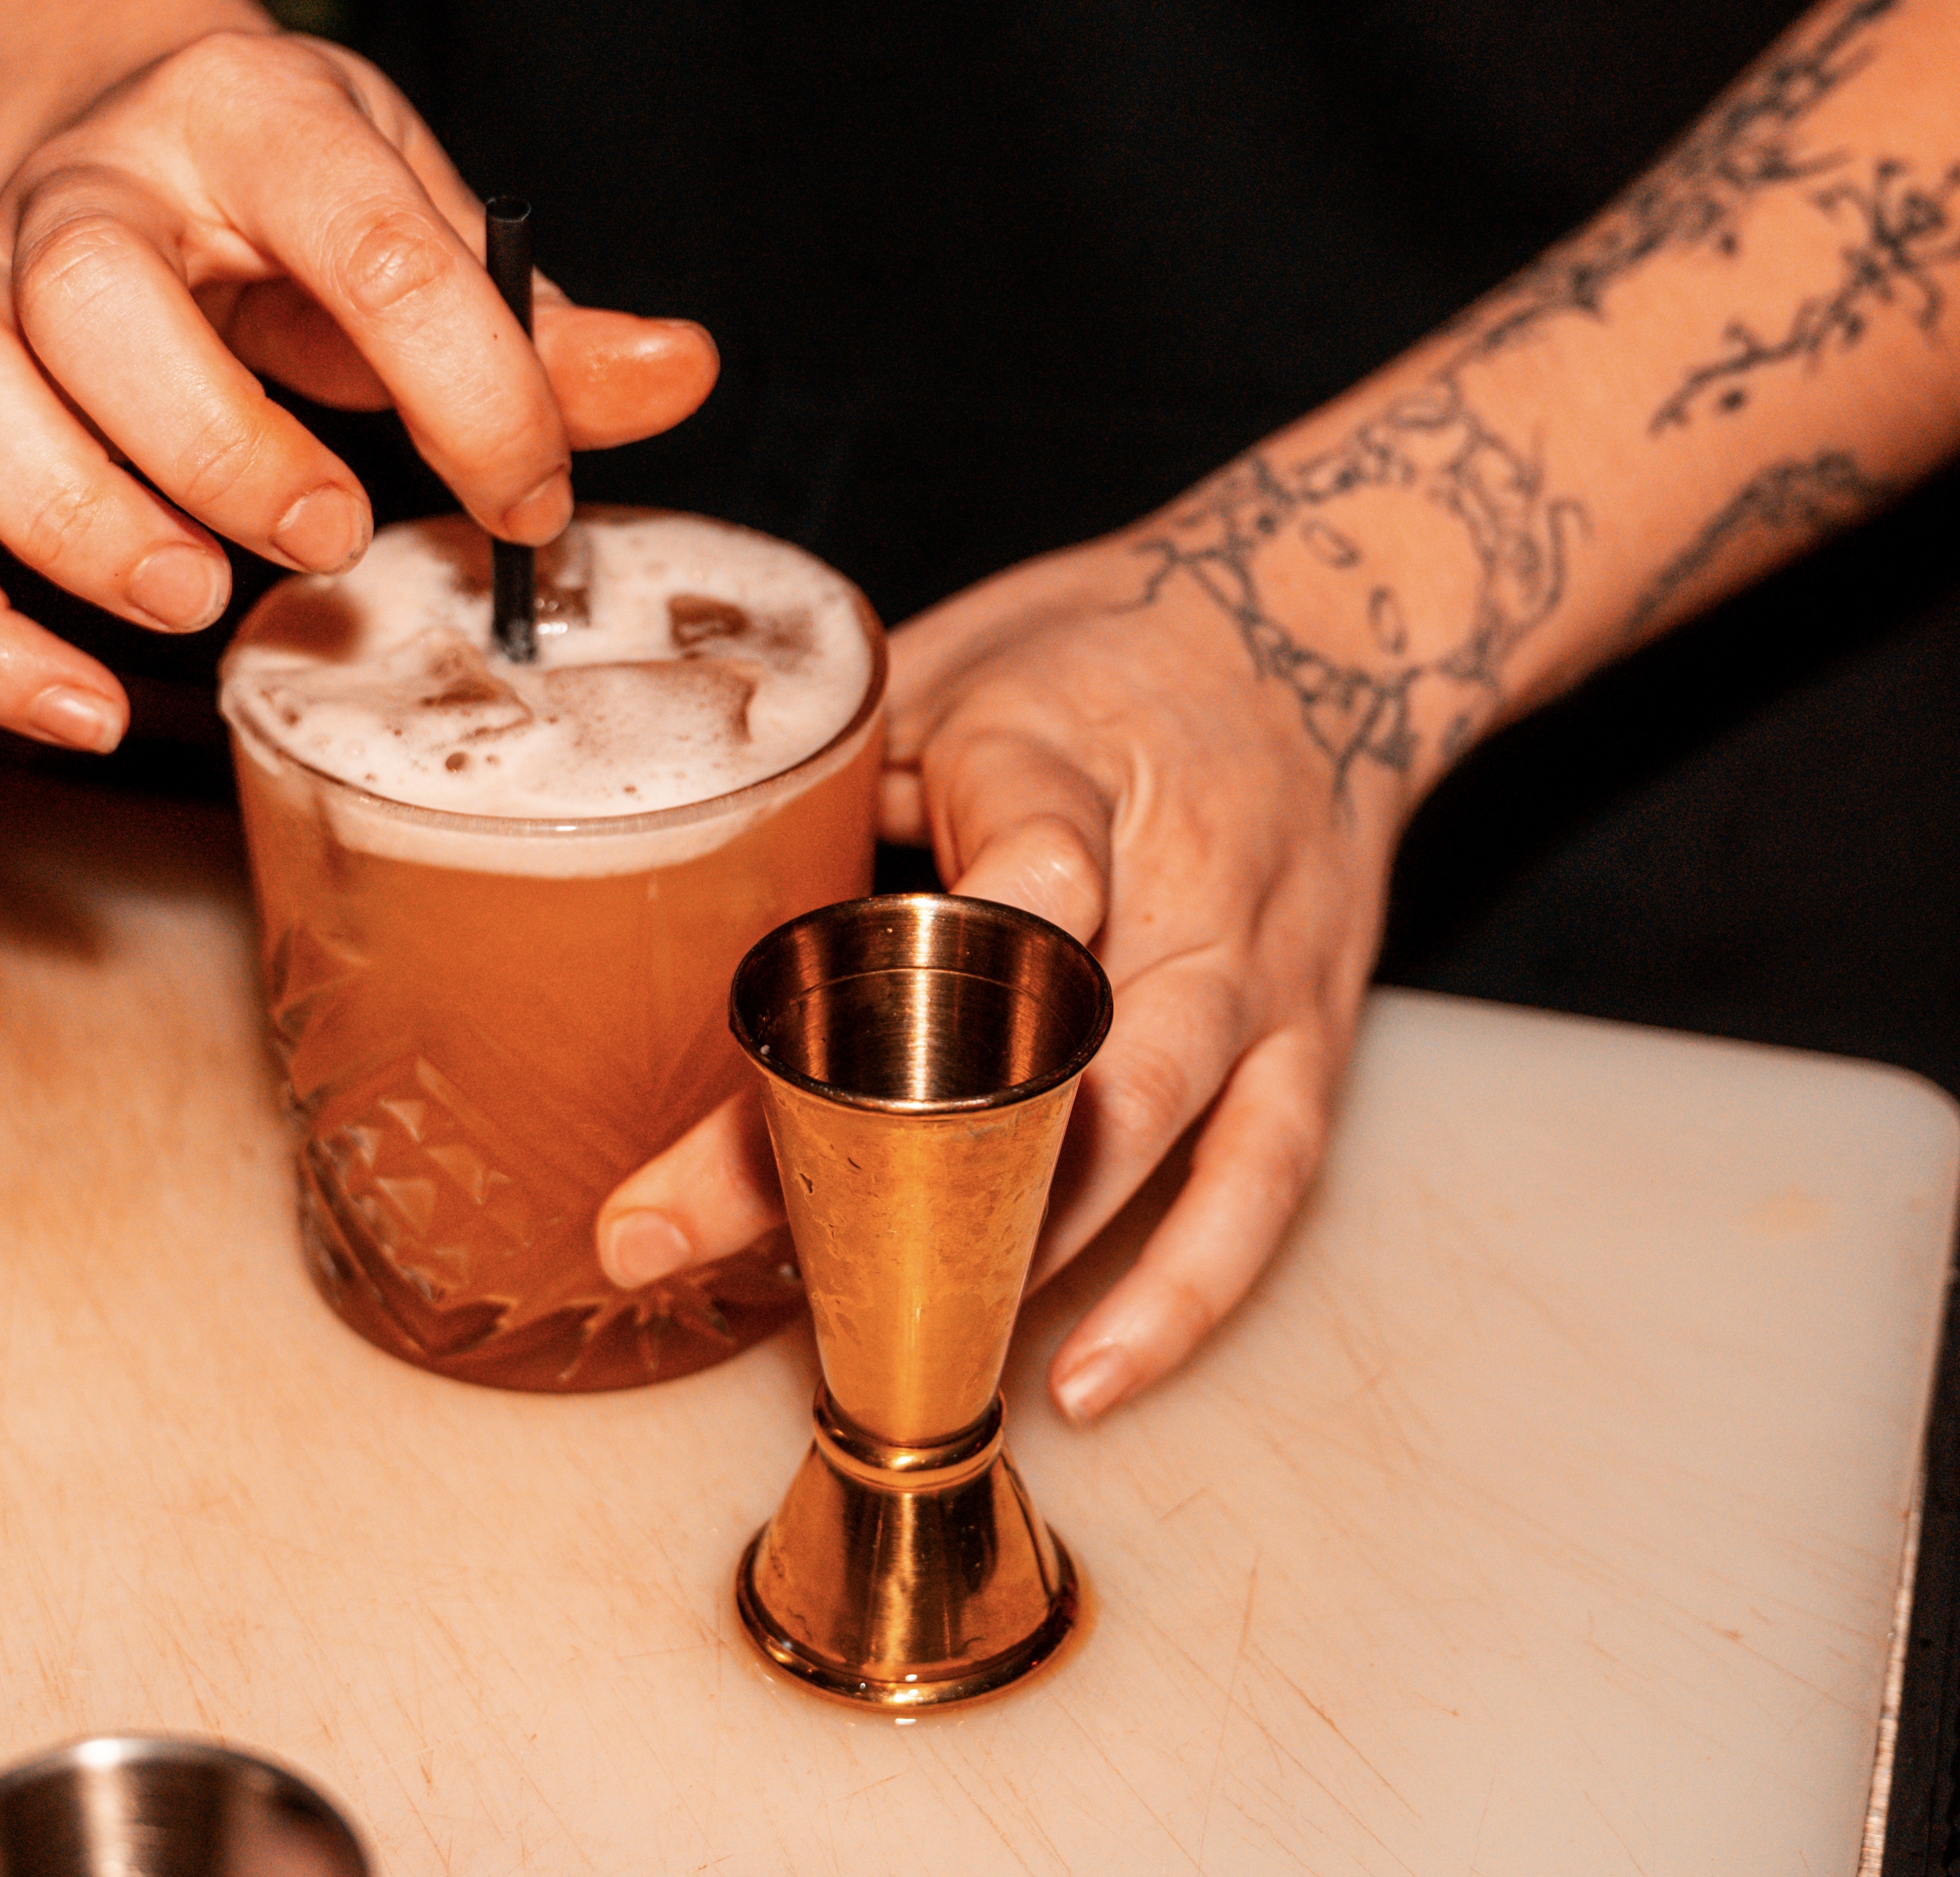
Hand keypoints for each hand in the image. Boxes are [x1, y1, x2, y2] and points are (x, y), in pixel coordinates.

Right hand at [0, 30, 718, 749]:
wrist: (119, 140)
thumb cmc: (287, 207)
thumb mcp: (422, 216)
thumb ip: (537, 319)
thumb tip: (681, 374)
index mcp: (249, 123)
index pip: (366, 239)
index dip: (469, 386)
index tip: (531, 495)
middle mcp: (85, 197)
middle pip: (96, 300)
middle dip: (219, 442)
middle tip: (329, 533)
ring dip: (82, 526)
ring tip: (200, 599)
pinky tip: (83, 709)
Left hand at [593, 533, 1404, 1419]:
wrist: (1330, 628)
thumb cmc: (1103, 649)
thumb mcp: (953, 661)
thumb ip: (841, 766)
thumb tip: (673, 872)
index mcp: (1067, 760)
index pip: (1018, 871)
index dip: (928, 969)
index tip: (798, 1065)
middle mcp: (1180, 878)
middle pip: (1055, 1044)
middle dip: (918, 1164)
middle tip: (789, 1258)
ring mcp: (1257, 971)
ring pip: (1148, 1135)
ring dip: (1028, 1248)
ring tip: (918, 1342)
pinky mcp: (1312, 1039)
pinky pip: (1260, 1184)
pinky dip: (1182, 1293)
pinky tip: (1092, 1376)